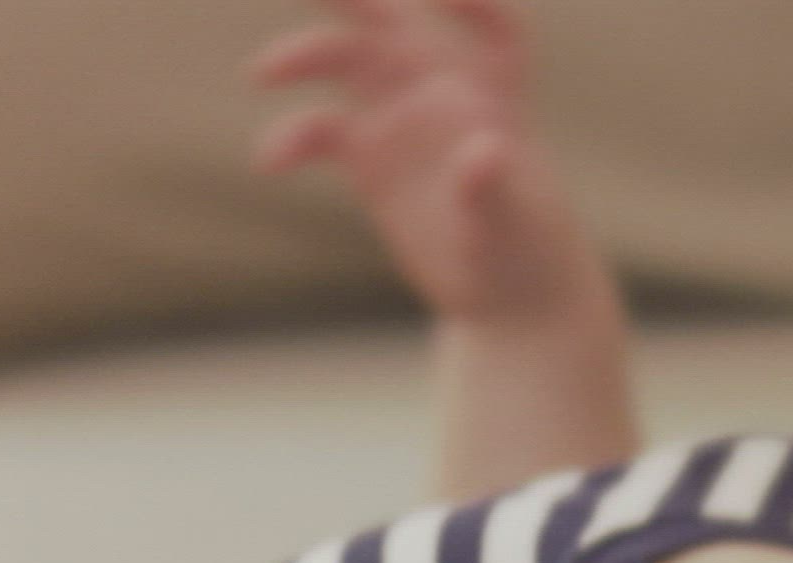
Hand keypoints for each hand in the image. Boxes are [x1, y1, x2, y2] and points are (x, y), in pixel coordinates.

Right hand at [250, 0, 600, 321]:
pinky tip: (270, 160)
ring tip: (263, 73)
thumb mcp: (514, 225)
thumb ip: (494, 186)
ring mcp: (403, 123)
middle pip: (400, 26)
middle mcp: (445, 96)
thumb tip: (481, 151)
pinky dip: (294, 137)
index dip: (471, 4)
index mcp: (497, 98)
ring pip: (350, 63)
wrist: (510, 302)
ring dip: (307, 56)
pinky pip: (323, 131)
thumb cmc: (529, 254)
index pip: (494, 30)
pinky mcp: (370, 162)